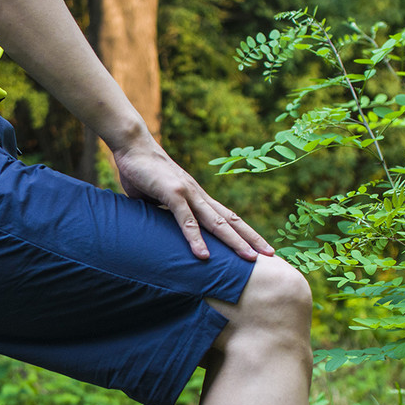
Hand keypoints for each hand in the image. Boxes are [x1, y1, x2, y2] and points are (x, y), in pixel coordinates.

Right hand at [112, 137, 273, 261]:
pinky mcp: (172, 193)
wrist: (133, 145)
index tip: (258, 246)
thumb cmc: (142, 172)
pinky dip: (196, 239)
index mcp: (197, 197)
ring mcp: (188, 193)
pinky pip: (186, 220)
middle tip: (271, 255)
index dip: (244, 232)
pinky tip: (203, 255)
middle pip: (231, 220)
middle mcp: (198, 195)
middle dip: (251, 238)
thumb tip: (159, 228)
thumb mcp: (156, 198)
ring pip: (216, 222)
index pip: (227, 217)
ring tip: (250, 258)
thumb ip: (163, 213)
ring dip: (234, 241)